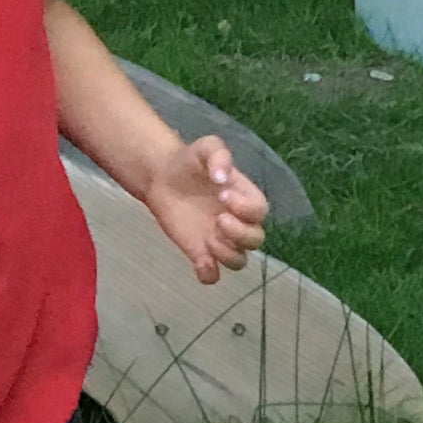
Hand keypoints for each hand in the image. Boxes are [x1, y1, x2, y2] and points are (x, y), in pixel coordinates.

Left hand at [146, 135, 268, 284]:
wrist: (162, 177)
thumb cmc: (190, 161)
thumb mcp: (206, 147)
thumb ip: (218, 155)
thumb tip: (222, 177)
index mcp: (245, 198)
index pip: (260, 211)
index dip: (246, 208)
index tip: (222, 195)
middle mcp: (238, 222)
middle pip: (256, 240)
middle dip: (240, 234)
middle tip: (217, 220)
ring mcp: (220, 240)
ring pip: (239, 262)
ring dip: (227, 254)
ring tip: (208, 238)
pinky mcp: (200, 253)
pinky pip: (212, 275)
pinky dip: (208, 273)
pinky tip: (198, 259)